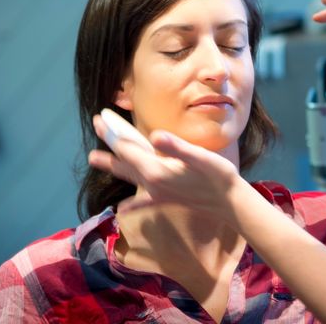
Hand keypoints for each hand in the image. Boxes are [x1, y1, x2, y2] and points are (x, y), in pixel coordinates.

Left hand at [88, 111, 240, 215]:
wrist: (231, 205)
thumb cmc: (219, 177)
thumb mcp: (200, 158)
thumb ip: (176, 147)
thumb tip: (154, 135)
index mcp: (157, 169)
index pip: (127, 147)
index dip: (113, 131)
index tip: (100, 117)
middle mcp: (152, 182)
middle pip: (123, 159)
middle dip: (108, 142)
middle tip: (95, 124)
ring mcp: (158, 192)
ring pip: (128, 176)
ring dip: (112, 165)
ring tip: (94, 158)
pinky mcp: (166, 199)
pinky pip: (143, 200)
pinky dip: (132, 202)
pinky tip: (123, 208)